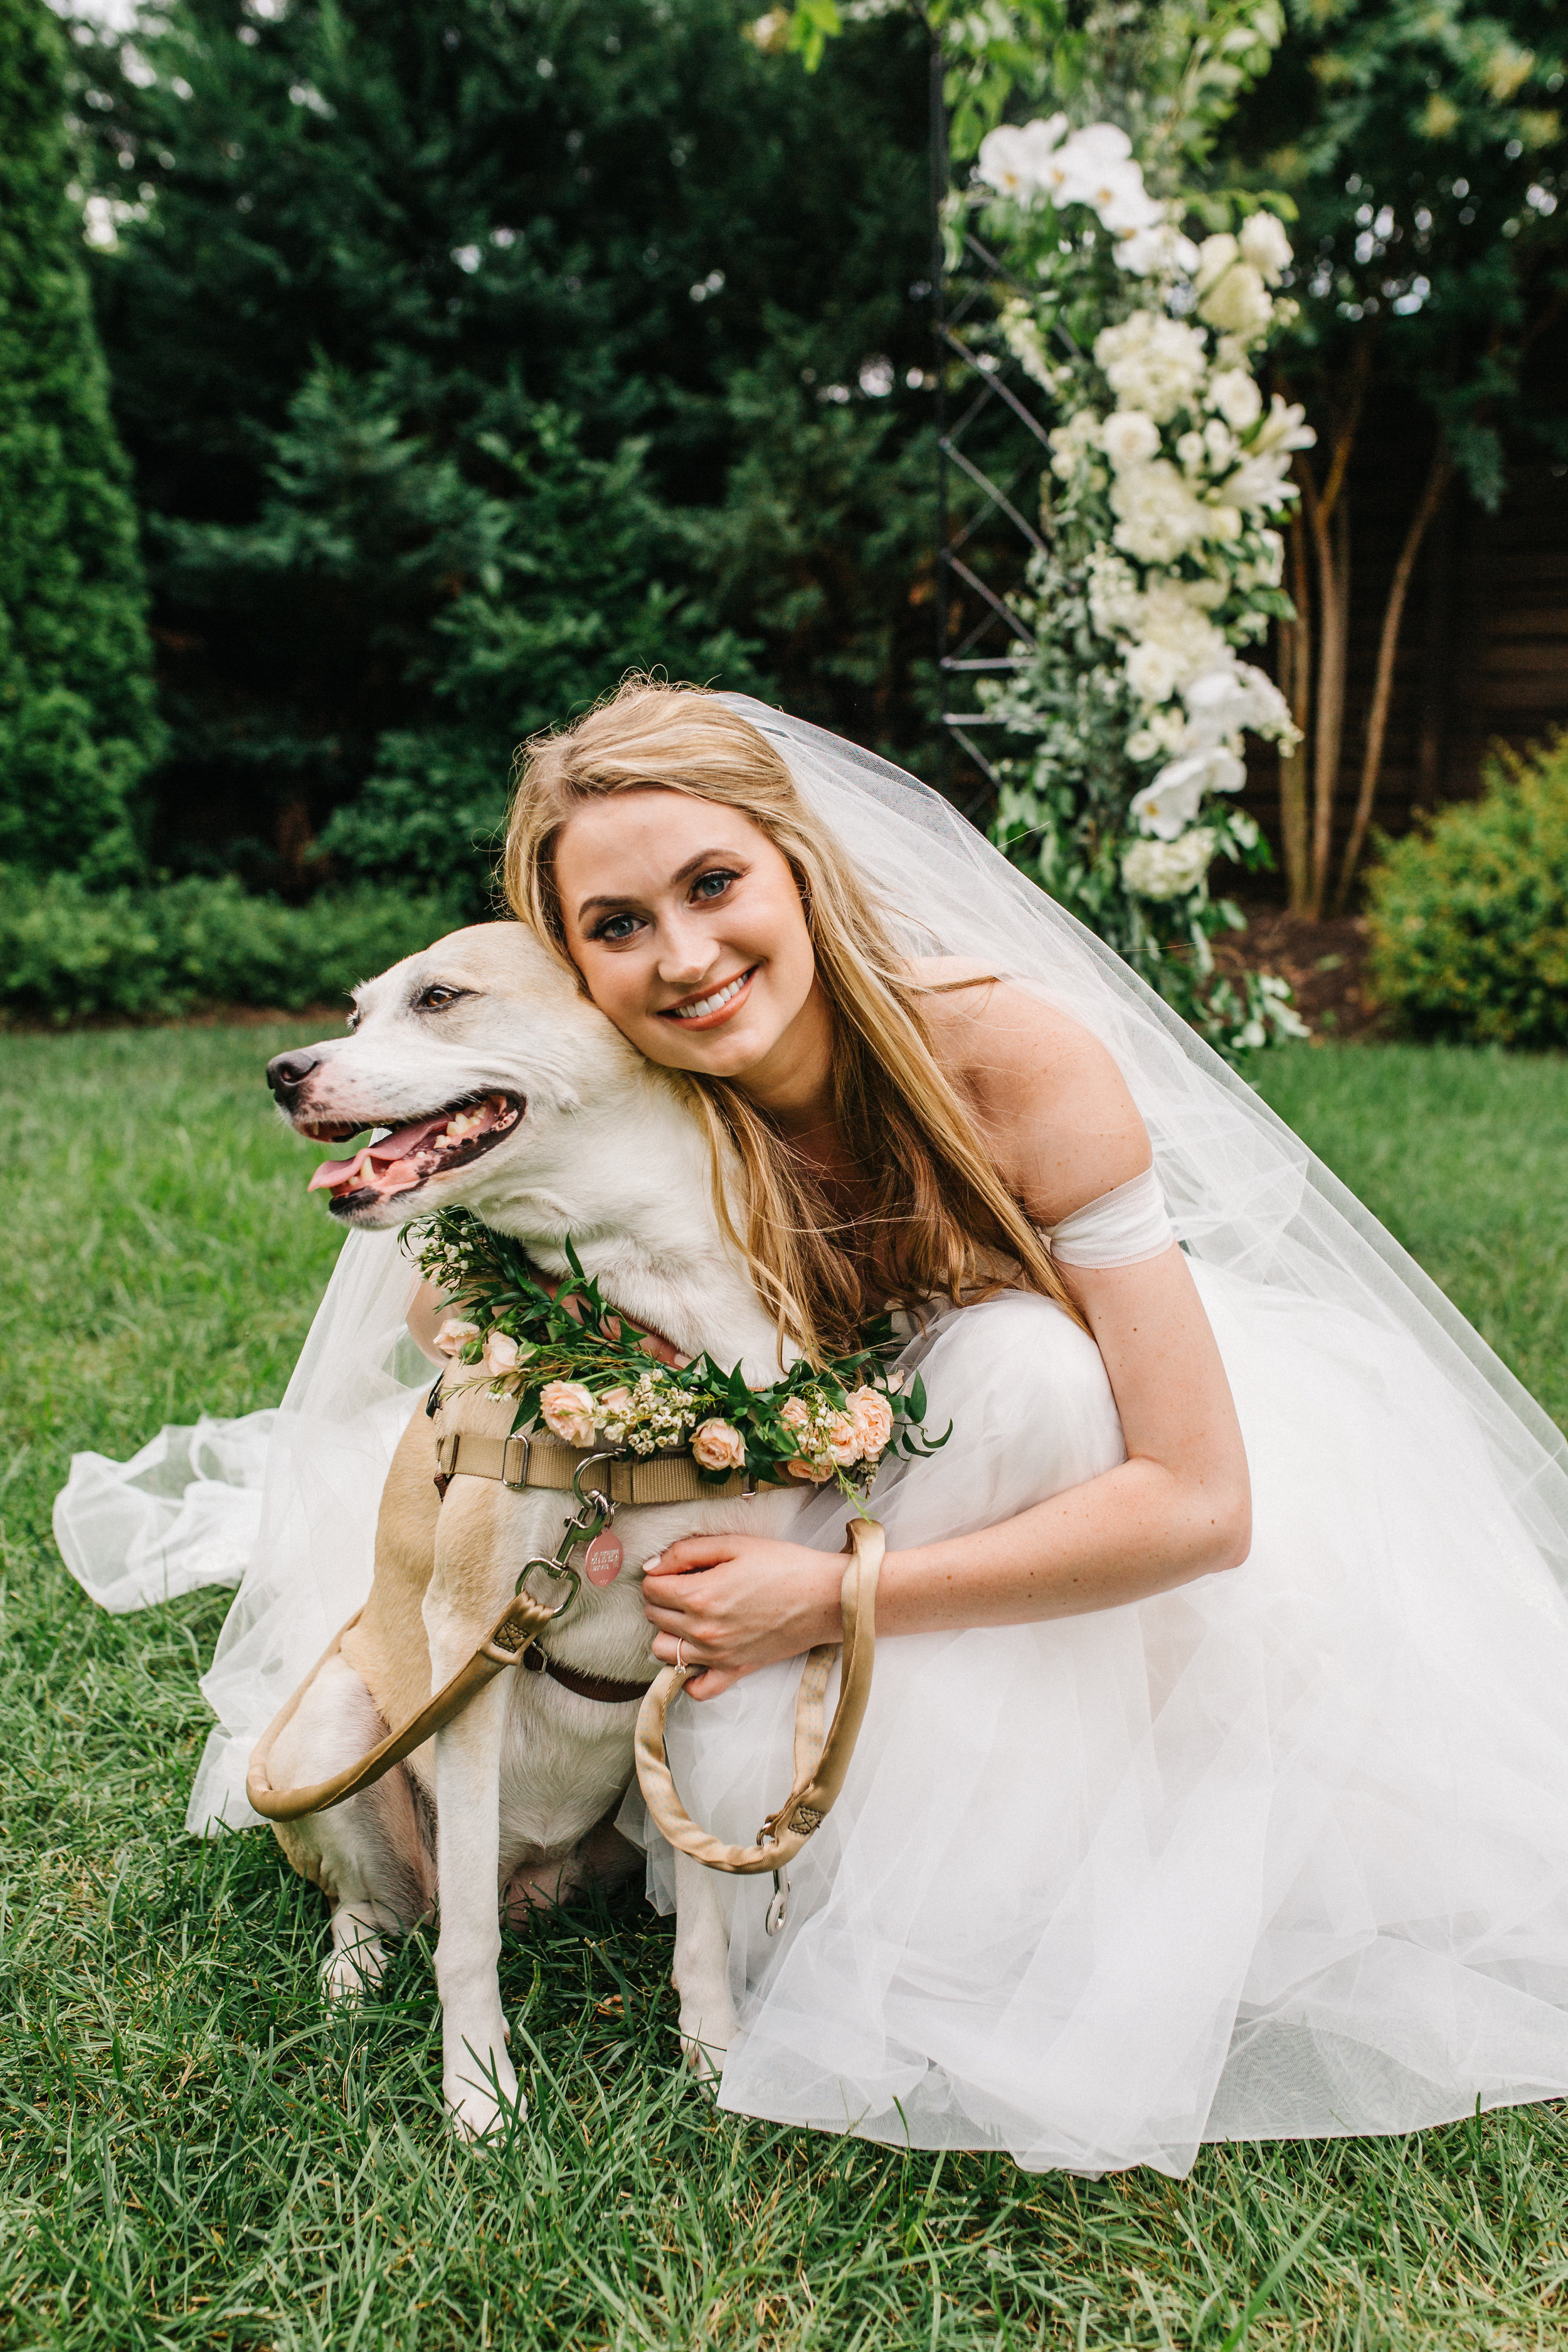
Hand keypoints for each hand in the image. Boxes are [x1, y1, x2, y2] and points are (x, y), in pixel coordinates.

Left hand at [641, 1533, 845, 1701]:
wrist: (825, 1597)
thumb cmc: (783, 1565)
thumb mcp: (734, 1544)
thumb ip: (686, 1552)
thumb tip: (651, 1567)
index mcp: (700, 1595)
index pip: (651, 1589)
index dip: (660, 1574)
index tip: (678, 1569)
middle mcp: (703, 1630)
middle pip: (654, 1617)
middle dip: (663, 1599)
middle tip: (688, 1586)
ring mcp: (717, 1655)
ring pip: (664, 1652)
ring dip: (670, 1633)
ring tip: (691, 1617)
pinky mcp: (735, 1671)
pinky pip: (696, 1687)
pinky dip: (690, 1675)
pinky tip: (699, 1653)